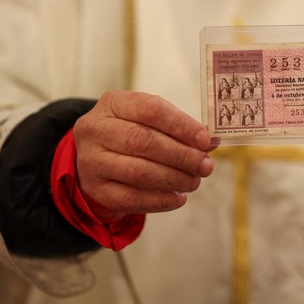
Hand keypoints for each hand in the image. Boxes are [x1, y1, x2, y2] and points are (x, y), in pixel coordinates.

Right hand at [73, 90, 215, 221]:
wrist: (94, 159)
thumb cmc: (129, 133)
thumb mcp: (147, 121)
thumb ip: (177, 128)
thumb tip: (211, 141)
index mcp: (113, 104)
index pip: (150, 109)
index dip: (182, 125)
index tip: (206, 140)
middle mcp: (96, 129)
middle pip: (144, 142)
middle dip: (181, 155)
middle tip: (205, 166)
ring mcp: (92, 161)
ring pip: (138, 172)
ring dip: (174, 178)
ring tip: (194, 181)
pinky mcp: (96, 190)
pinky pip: (132, 198)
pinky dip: (161, 200)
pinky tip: (178, 197)